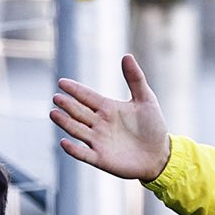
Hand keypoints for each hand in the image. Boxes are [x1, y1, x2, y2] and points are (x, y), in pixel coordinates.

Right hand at [50, 55, 171, 181]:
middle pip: (79, 112)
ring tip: (54, 113)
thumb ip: (135, 79)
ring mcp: (98, 141)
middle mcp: (99, 123)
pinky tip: (64, 142)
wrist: (160, 155)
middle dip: (67, 105)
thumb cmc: (153, 127)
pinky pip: (84, 154)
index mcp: (108, 108)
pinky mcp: (101, 159)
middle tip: (57, 97)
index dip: (75, 90)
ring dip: (65, 123)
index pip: (87, 96)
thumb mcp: (146, 100)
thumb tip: (126, 55)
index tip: (62, 82)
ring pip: (77, 130)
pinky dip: (74, 150)